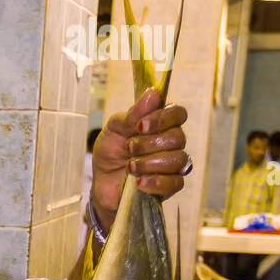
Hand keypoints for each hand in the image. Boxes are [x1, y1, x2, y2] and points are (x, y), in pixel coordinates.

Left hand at [91, 87, 188, 228]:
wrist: (101, 182)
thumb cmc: (110, 152)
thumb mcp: (114, 129)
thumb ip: (132, 114)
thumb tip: (153, 94)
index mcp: (161, 123)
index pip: (178, 113)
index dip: (163, 118)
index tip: (140, 126)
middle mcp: (171, 143)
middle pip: (177, 137)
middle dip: (149, 144)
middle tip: (128, 148)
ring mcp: (172, 165)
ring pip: (177, 160)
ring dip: (150, 163)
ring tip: (130, 167)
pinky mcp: (169, 186)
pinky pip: (175, 183)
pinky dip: (155, 182)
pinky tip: (138, 182)